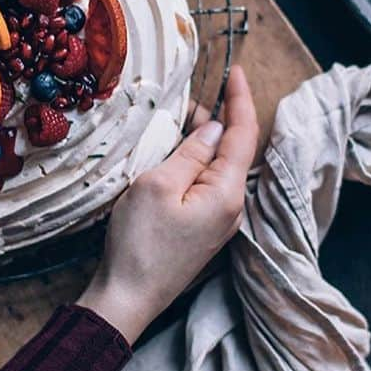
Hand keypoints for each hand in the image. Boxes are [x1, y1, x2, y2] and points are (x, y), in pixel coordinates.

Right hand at [77, 64, 258, 342]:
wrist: (127, 299)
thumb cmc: (139, 243)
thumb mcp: (158, 185)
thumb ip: (190, 153)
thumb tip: (214, 128)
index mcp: (227, 192)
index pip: (243, 134)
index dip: (240, 100)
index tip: (236, 71)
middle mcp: (232, 208)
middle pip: (234, 151)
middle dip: (218, 119)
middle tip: (190, 96)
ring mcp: (218, 223)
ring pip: (219, 169)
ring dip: (203, 142)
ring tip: (179, 121)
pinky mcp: (202, 232)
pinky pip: (207, 186)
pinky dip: (195, 164)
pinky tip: (175, 157)